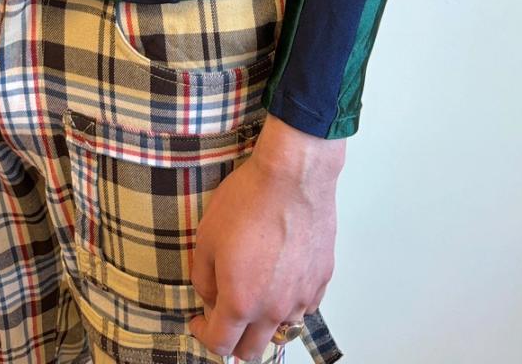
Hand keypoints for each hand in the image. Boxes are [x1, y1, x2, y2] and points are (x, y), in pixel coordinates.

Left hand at [186, 115, 344, 360]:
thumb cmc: (249, 200)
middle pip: (253, 350)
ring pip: (282, 328)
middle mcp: (275, 308)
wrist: (293, 175)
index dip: (203, 334)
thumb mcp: (206, 238)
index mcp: (241, 302)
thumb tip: (210, 297)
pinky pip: (304, 305)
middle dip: (234, 339)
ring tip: (256, 292)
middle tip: (224, 316)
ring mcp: (302, 296)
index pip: (220, 344)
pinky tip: (281, 277)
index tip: (199, 320)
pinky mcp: (322, 279)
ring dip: (265, 321)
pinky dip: (290, 301)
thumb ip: (203, 279)